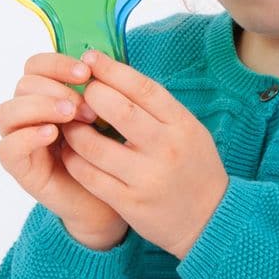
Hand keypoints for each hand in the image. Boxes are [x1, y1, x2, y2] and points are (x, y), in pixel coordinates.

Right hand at [0, 53, 130, 249]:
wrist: (109, 199)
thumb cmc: (111, 153)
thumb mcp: (109, 116)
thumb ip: (99, 90)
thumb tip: (100, 61)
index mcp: (49, 94)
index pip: (37, 65)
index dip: (58, 63)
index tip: (87, 71)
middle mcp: (30, 113)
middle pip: (24, 84)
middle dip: (56, 88)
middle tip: (86, 106)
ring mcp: (21, 140)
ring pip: (8, 111)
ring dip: (40, 107)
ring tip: (71, 115)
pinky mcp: (21, 167)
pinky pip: (8, 147)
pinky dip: (28, 136)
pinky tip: (53, 134)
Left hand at [58, 49, 229, 258]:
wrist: (211, 220)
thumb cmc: (195, 168)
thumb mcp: (189, 131)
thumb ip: (158, 108)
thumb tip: (116, 76)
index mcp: (182, 125)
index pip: (143, 88)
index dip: (112, 69)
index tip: (90, 58)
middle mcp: (167, 148)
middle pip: (118, 110)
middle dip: (90, 95)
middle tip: (77, 93)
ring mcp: (147, 177)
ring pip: (94, 145)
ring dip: (73, 130)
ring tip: (67, 123)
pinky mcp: (130, 202)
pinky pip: (89, 176)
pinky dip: (73, 160)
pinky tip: (70, 152)